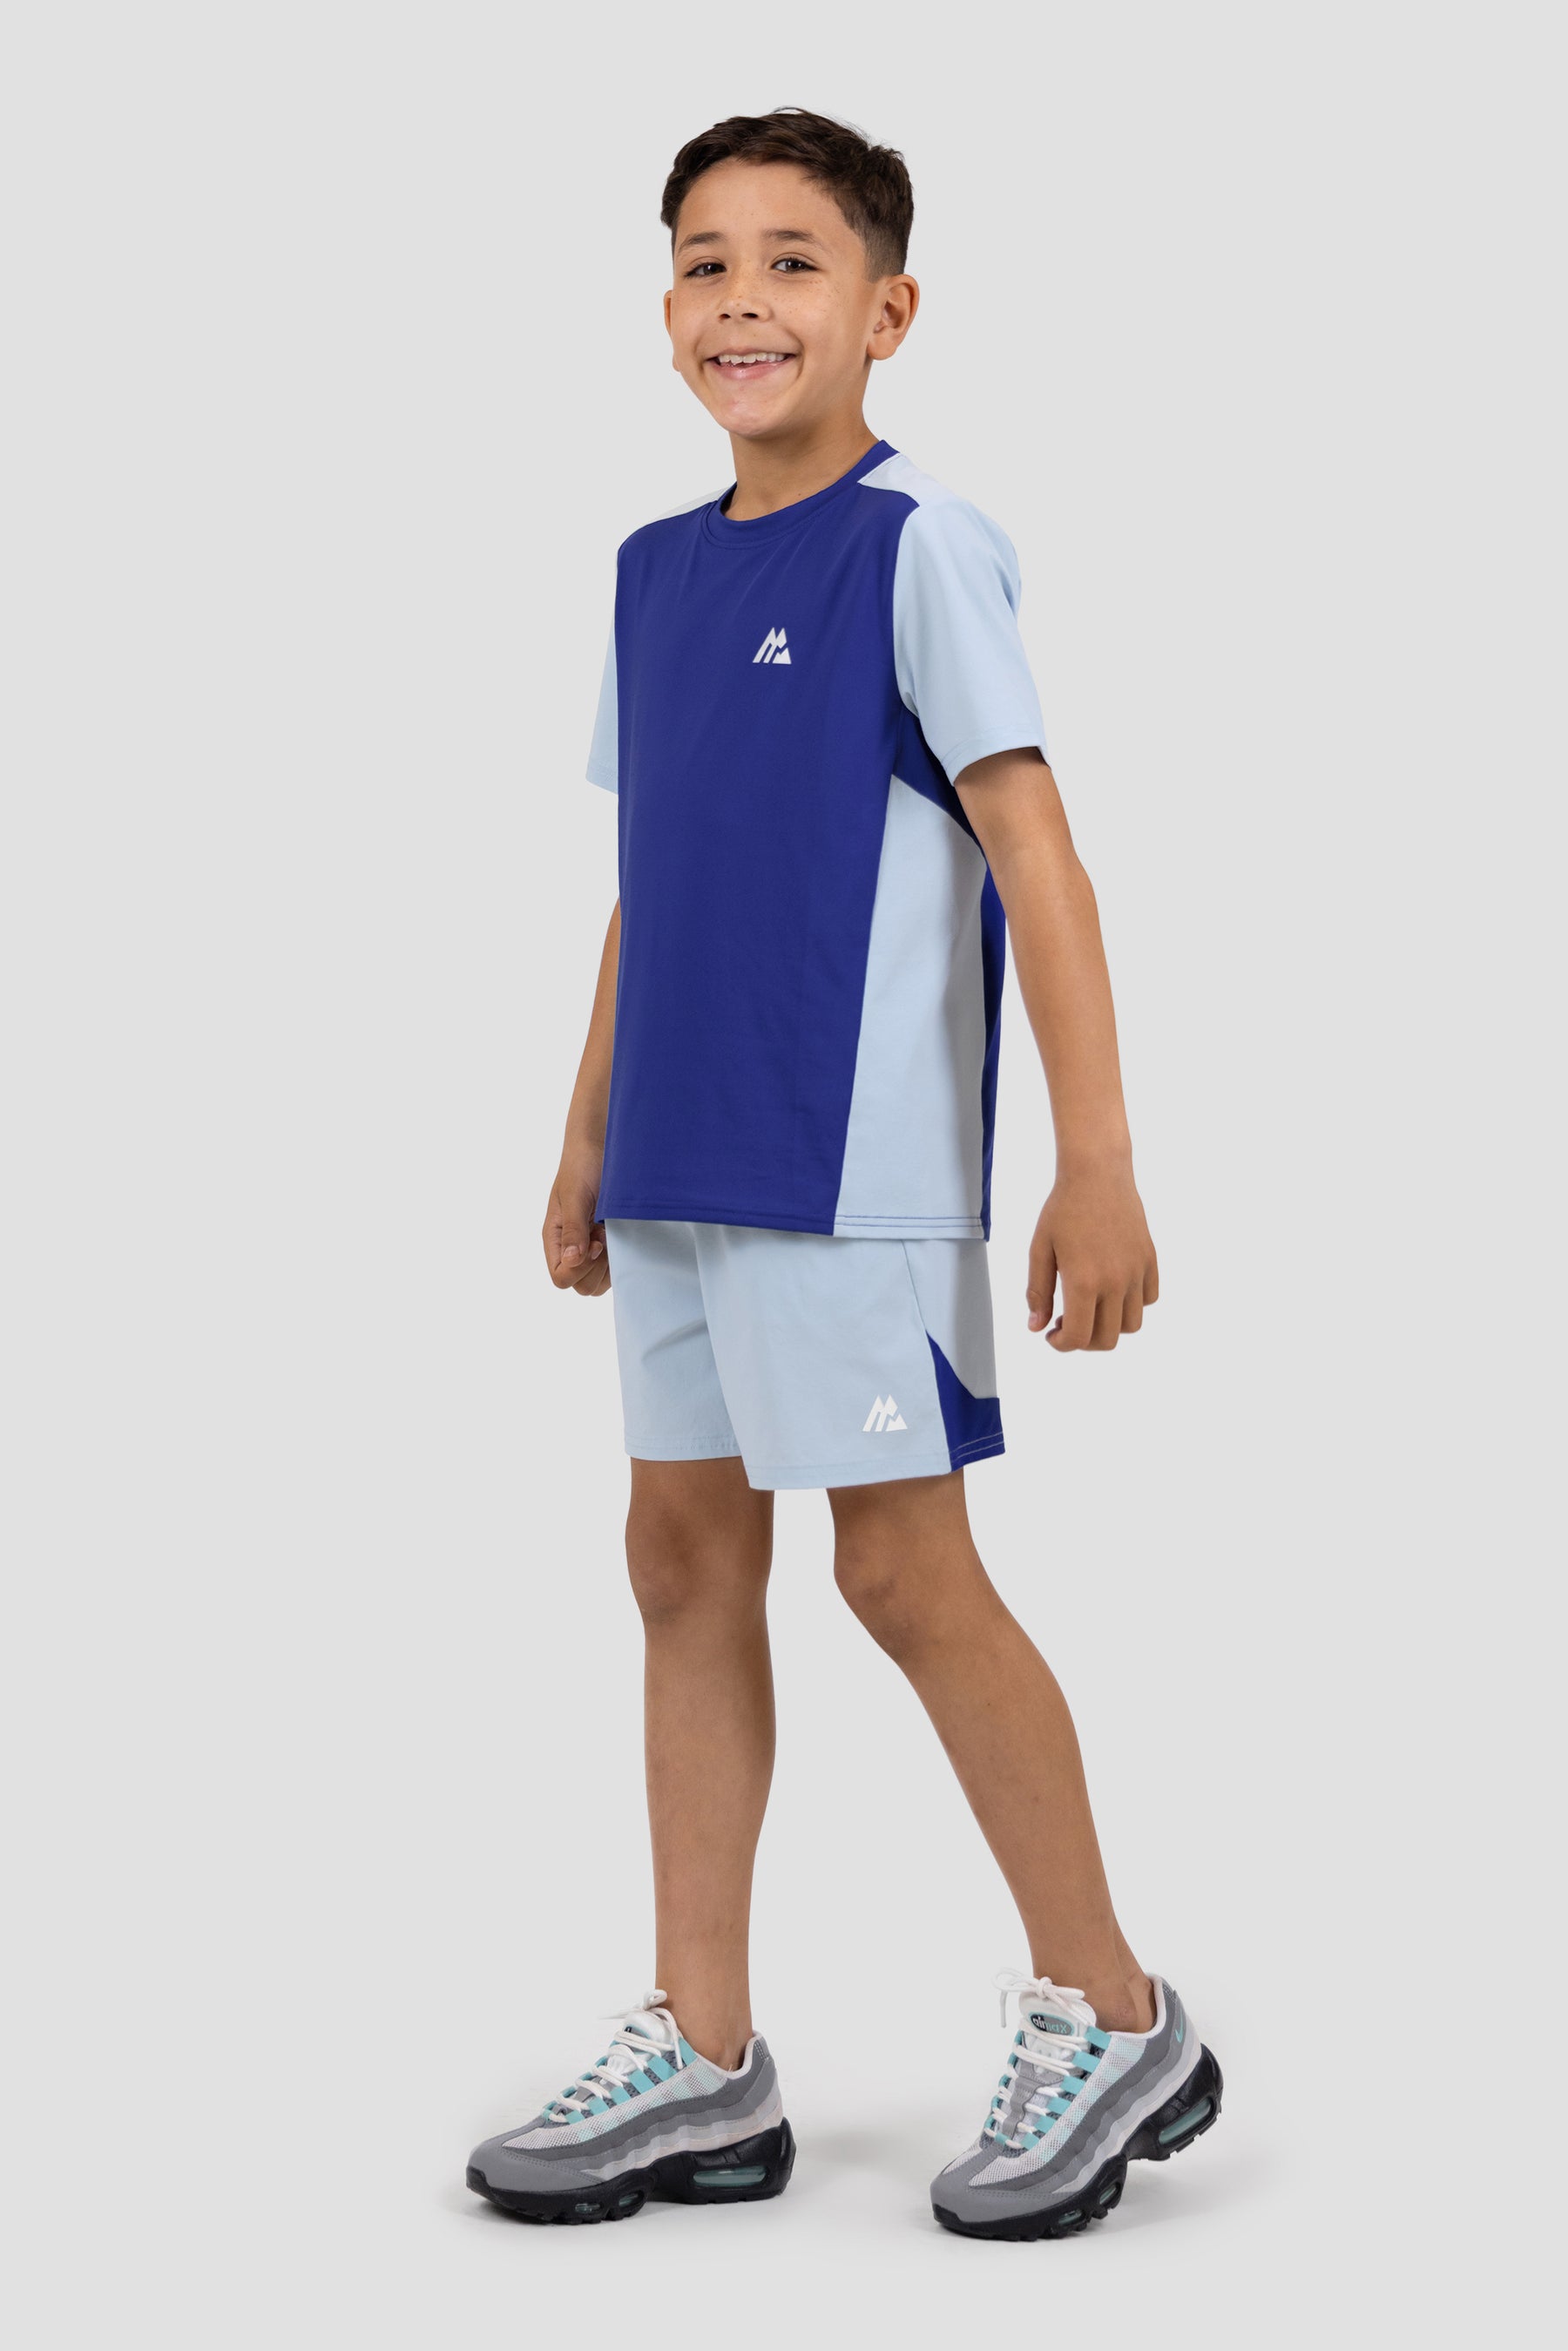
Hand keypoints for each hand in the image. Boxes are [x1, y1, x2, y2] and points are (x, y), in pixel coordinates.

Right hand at [542, 1149, 609, 1297]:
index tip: (595, 1242)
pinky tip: (620, 1234)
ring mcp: (590, 1248)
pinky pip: (613, 1269)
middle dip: (596, 1268)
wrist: (601, 1148)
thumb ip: (573, 1229)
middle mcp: (570, 1248)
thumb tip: (572, 1260)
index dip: (580, 1269)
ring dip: (609, 1265)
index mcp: (555, 1238)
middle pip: (580, 1286)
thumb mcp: (575, 1196)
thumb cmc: (583, 1167)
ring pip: (599, 1282)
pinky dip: (620, 1260)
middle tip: (604, 1237)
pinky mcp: (609, 1244)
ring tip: (612, 1233)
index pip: (561, 1278)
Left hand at [1027, 1161, 1157, 1351]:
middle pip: (1108, 1339)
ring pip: (1132, 1325)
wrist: (1097, 1173)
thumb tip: (1036, 1327)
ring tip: (1091, 1306)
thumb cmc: (1063, 1209)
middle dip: (1084, 1340)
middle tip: (1067, 1321)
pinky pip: (1148, 1299)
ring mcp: (1136, 1271)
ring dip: (1110, 1326)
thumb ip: (1037, 1292)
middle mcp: (1115, 1281)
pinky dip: (1132, 1304)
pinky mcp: (1149, 1260)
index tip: (1051, 1334)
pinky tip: (1111, 1288)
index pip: (1079, 1337)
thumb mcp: (1040, 1249)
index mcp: (1083, 1281)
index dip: (1062, 1345)